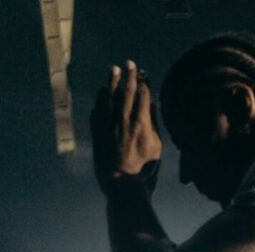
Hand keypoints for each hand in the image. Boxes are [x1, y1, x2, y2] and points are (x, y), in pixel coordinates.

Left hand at [91, 60, 162, 194]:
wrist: (122, 185)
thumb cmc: (145, 171)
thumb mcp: (157, 149)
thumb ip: (154, 125)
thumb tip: (152, 107)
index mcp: (141, 123)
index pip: (143, 96)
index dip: (144, 84)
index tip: (143, 75)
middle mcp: (123, 119)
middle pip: (127, 91)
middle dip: (129, 75)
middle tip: (129, 63)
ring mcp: (108, 124)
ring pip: (109, 96)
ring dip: (112, 81)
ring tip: (113, 69)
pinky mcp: (98, 130)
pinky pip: (98, 108)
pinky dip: (100, 98)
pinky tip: (101, 91)